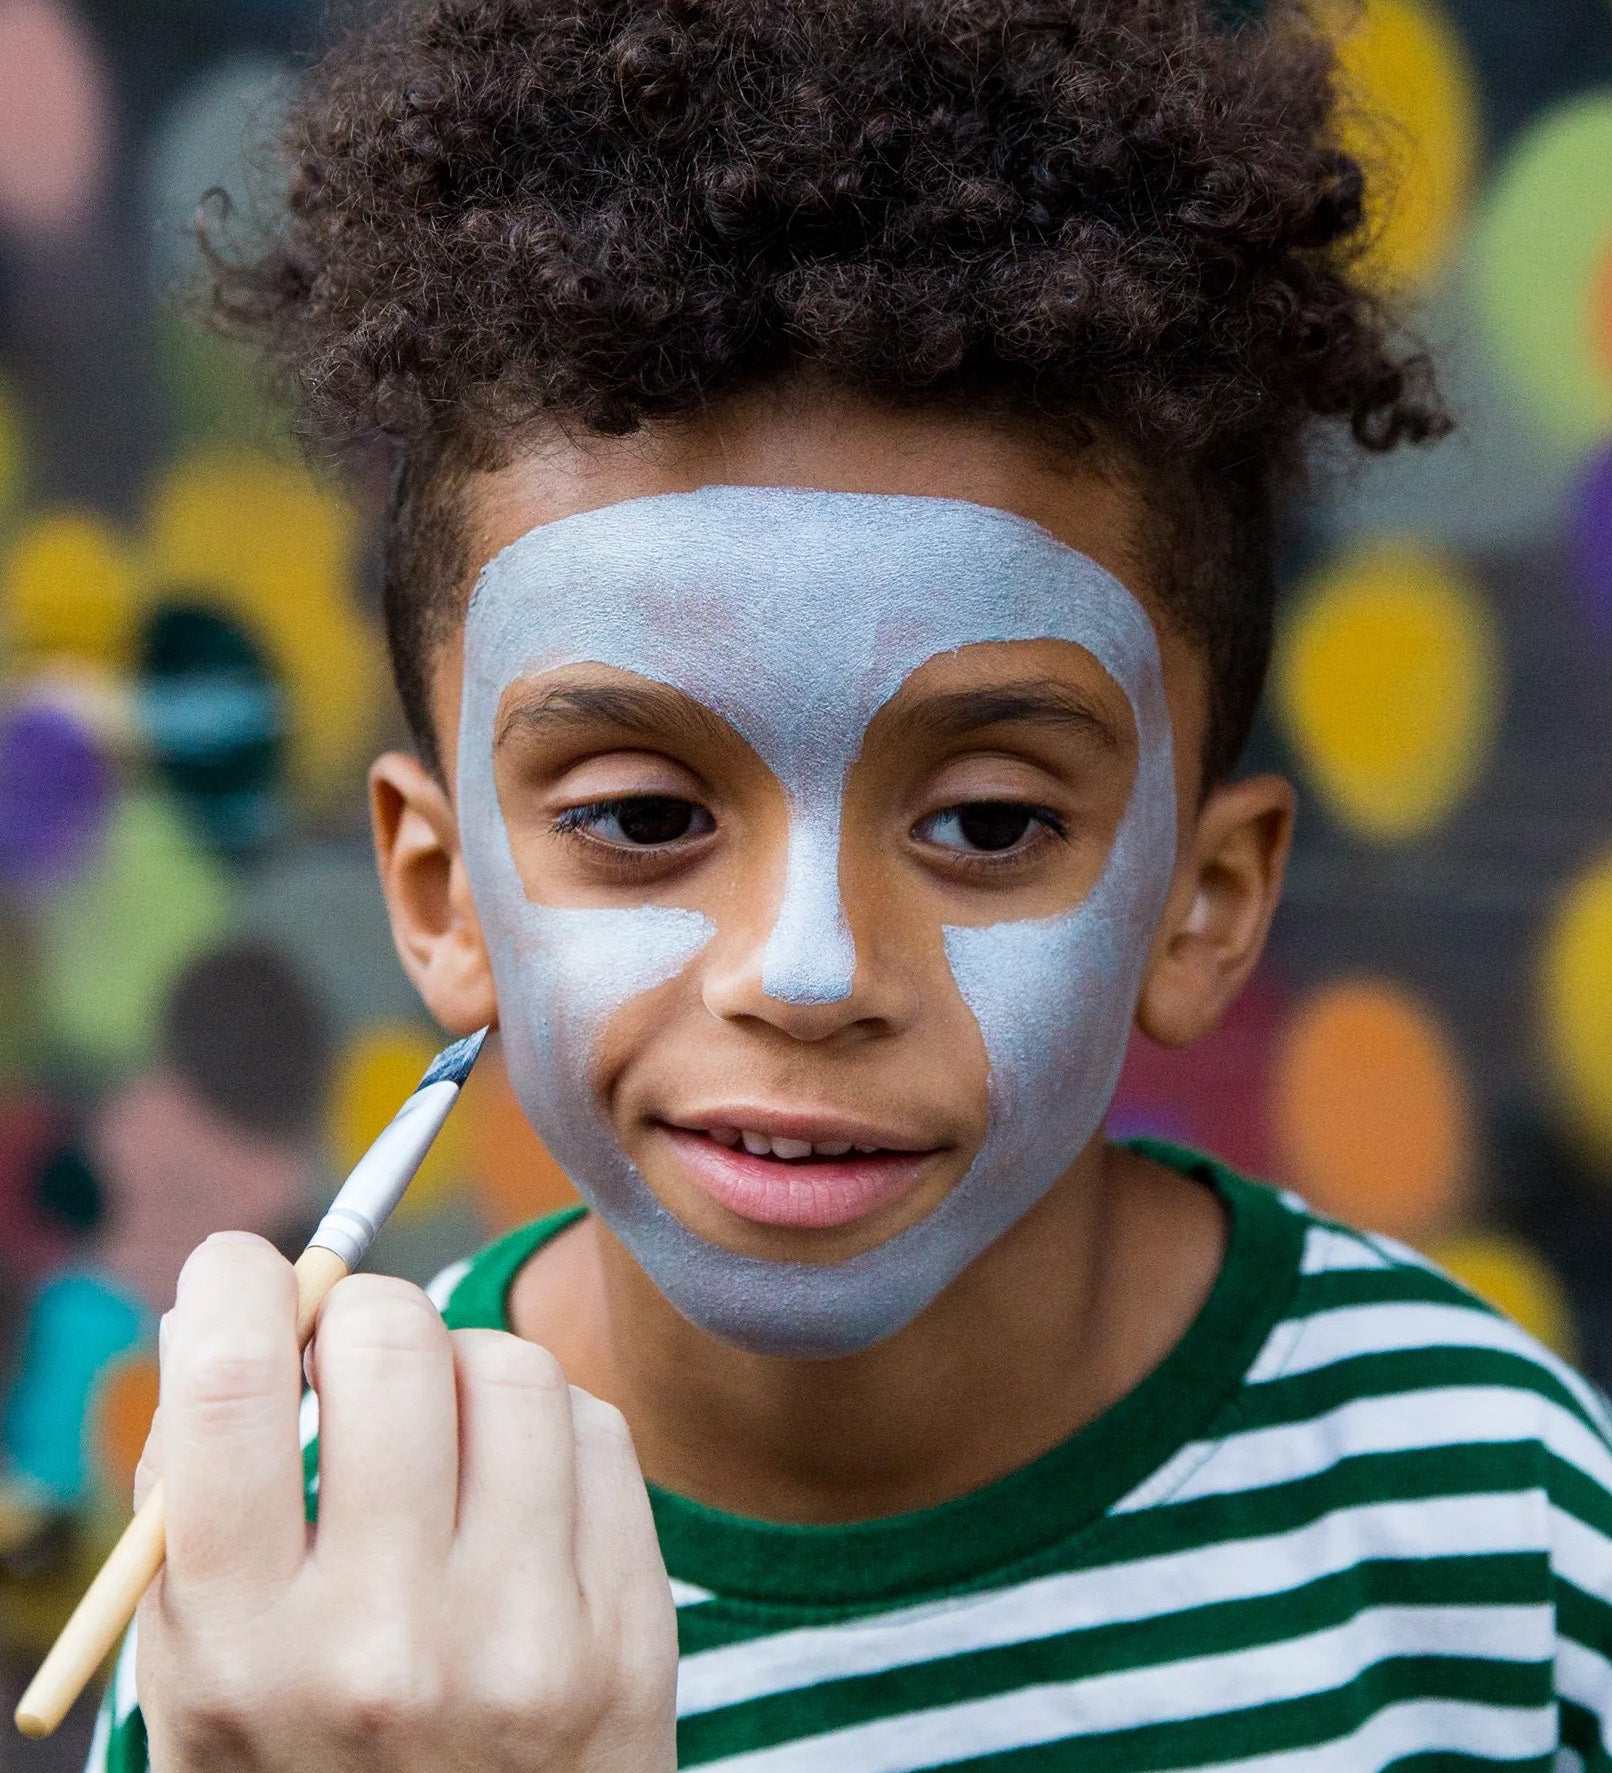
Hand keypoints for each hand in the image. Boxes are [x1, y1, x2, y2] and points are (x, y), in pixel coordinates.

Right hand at [134, 1232, 676, 1772]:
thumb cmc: (309, 1759)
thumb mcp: (200, 1675)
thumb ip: (194, 1500)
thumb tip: (229, 1310)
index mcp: (242, 1650)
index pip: (229, 1386)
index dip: (234, 1285)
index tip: (244, 1275)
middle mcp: (386, 1646)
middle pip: (392, 1343)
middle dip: (364, 1313)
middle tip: (353, 1349)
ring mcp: (523, 1641)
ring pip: (511, 1365)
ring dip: (465, 1366)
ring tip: (441, 1431)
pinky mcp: (627, 1634)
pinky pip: (598, 1425)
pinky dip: (548, 1423)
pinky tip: (516, 1487)